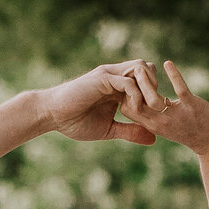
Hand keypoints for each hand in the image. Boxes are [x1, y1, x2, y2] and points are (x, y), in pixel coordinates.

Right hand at [38, 60, 160, 145]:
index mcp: (119, 87)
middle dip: (156, 87)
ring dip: (148, 88)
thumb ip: (131, 131)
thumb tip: (154, 139)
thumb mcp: (109, 130)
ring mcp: (110, 75)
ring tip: (147, 108)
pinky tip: (131, 111)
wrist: (52, 116)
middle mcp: (116, 76)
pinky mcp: (102, 79)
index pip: (147, 80)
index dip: (154, 95)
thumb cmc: (75, 122)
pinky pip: (127, 82)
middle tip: (154, 109)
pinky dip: (135, 95)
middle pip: (148, 68)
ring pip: (141, 68)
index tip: (154, 115)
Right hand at [116, 60, 208, 155]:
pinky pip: (179, 88)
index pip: (128, 110)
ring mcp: (176, 114)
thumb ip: (152, 115)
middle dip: (131, 85)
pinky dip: (173, 74)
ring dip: (146, 80)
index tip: (128, 82)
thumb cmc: (189, 131)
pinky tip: (167, 63)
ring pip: (153, 96)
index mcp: (153, 126)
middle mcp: (161, 122)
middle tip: (131, 69)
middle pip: (136, 103)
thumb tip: (141, 100)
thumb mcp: (165, 126)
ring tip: (143, 66)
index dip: (125, 95)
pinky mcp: (191, 105)